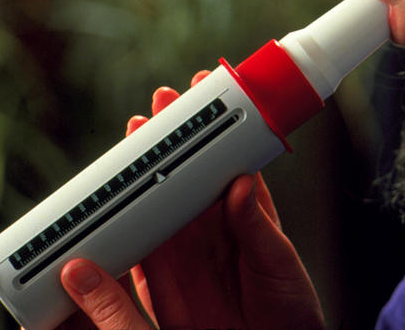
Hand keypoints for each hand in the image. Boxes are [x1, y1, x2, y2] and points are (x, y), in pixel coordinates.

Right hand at [57, 73, 324, 329]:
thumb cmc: (291, 309)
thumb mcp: (277, 264)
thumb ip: (256, 228)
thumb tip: (239, 185)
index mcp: (244, 214)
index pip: (226, 162)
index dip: (213, 130)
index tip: (204, 96)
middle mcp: (212, 228)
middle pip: (186, 176)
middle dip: (172, 140)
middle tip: (159, 104)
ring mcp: (186, 254)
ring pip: (160, 205)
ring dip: (145, 174)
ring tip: (135, 136)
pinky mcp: (163, 287)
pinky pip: (139, 253)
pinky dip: (125, 230)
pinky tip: (113, 205)